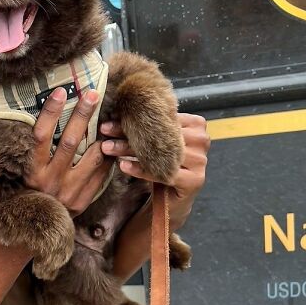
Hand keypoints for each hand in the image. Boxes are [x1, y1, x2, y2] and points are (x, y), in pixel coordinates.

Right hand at [24, 87, 115, 217]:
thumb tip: (38, 116)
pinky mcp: (82, 201)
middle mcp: (49, 181)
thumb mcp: (23, 172)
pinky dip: (107, 159)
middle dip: (82, 116)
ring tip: (109, 118)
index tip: (60, 91)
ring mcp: (68, 192)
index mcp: (31, 171)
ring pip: (91, 159)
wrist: (34, 230)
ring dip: (101, 137)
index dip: (50, 112)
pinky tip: (111, 144)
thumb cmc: (27, 193)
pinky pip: (100, 176)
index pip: (41, 135)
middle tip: (92, 94)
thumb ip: (32, 151)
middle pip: (70, 142)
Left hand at [100, 113, 209, 228]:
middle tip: (104, 130)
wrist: (172, 197)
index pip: (161, 117)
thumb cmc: (163, 163)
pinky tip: (123, 165)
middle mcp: (201, 140)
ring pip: (159, 153)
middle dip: (128, 132)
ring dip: (129, 150)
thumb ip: (149, 124)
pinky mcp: (194, 180)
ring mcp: (200, 161)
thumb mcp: (157, 140)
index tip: (110, 118)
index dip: (133, 117)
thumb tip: (116, 107)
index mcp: (196, 124)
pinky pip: (163, 173)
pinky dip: (141, 170)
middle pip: (159, 133)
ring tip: (107, 148)